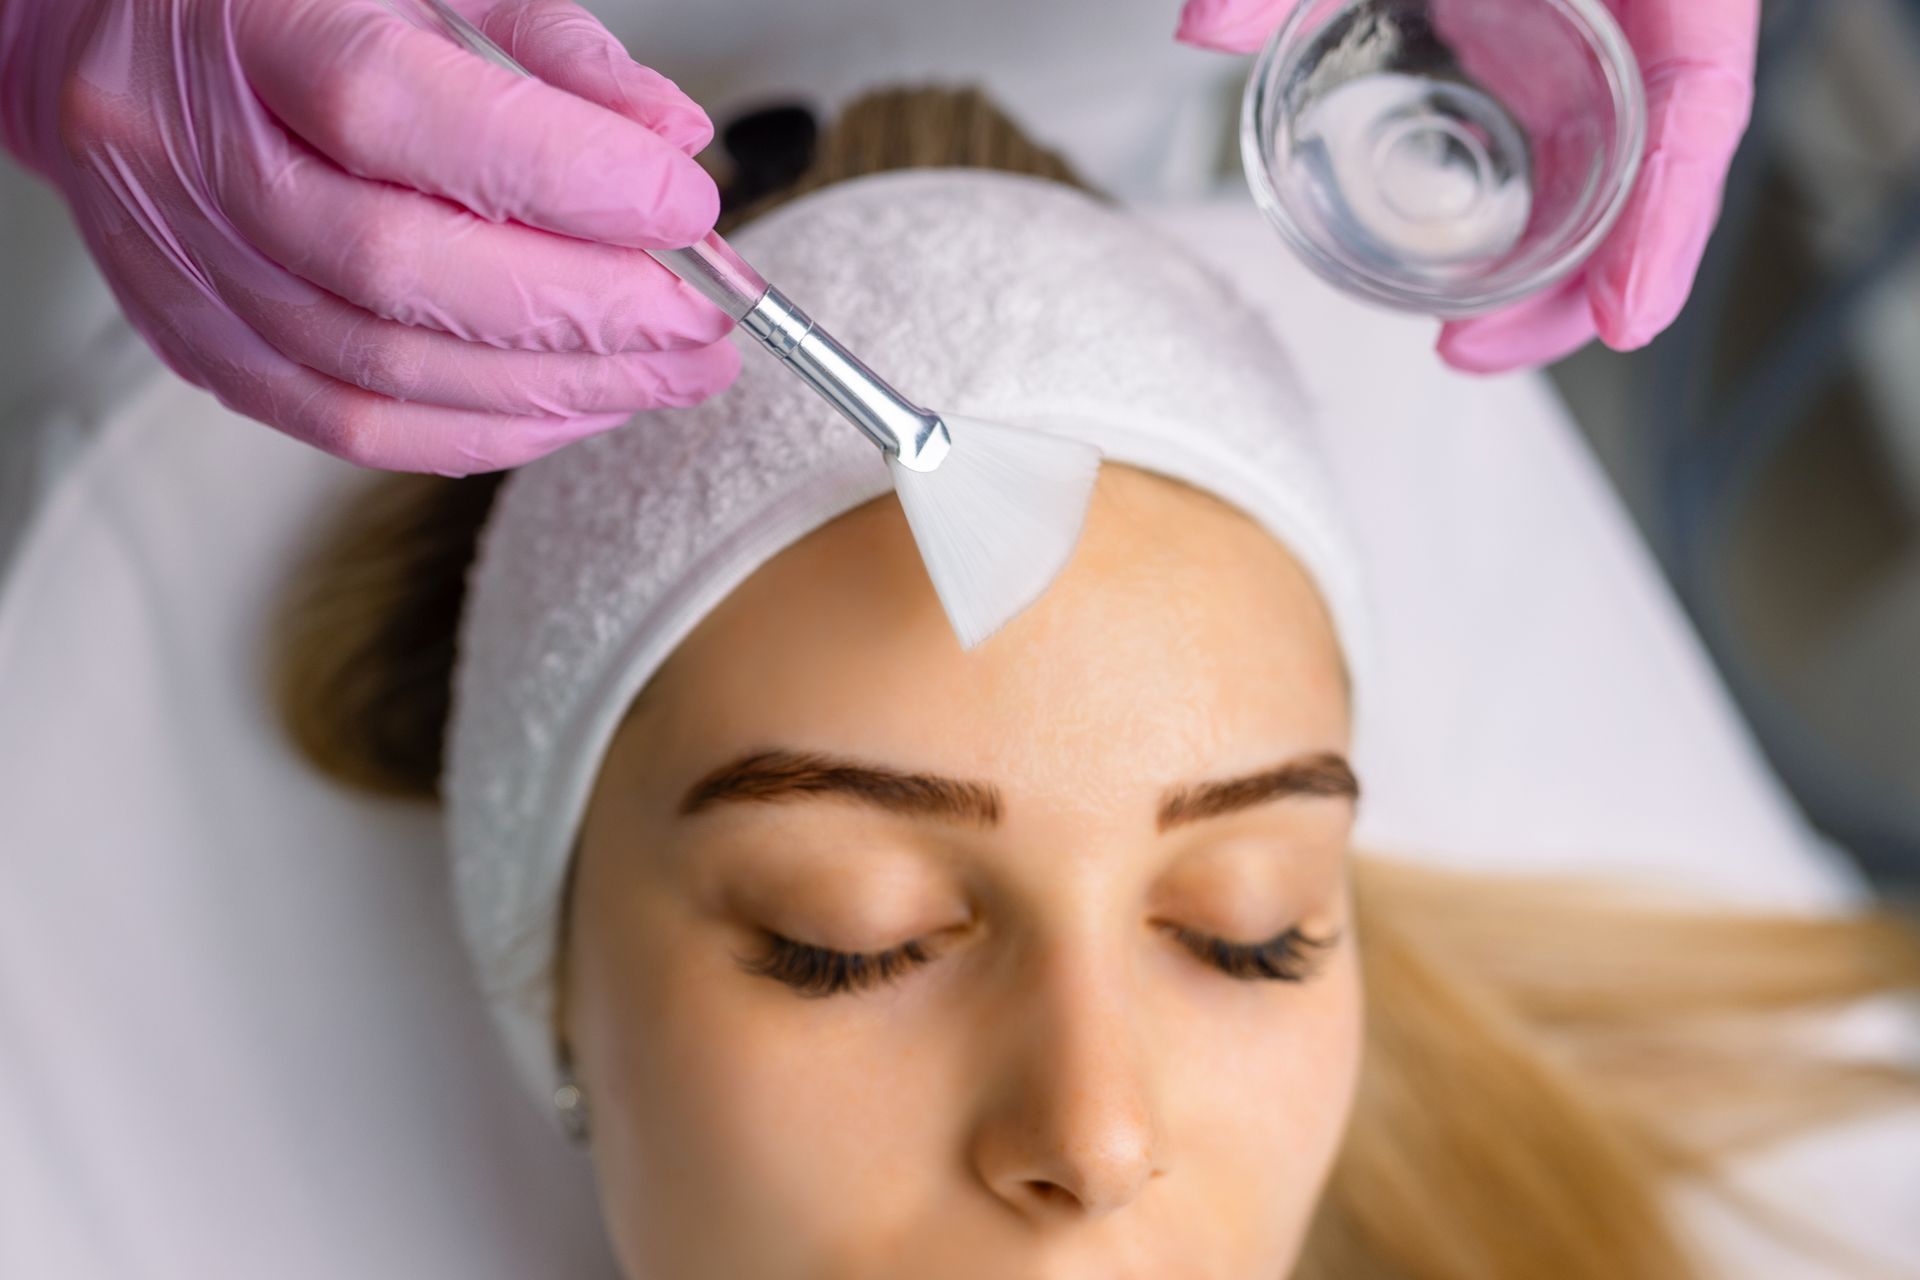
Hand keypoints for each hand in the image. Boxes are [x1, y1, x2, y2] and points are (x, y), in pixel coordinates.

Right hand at [0, 0, 739, 474]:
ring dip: (560, 388)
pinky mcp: (203, 346)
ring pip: (387, 369)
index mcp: (249, 26)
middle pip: (402, 268)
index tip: (688, 209)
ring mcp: (191, 266)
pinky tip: (574, 408)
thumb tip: (671, 140)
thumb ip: (549, 52)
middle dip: (589, 311)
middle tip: (707, 323)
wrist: (109, 40)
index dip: (562, 174)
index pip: (400, 112)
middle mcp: (198, 155)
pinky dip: (485, 431)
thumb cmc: (280, 0)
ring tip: (670, 375)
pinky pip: (355, 426)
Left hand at [1176, 0, 1759, 373]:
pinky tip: (1451, 258)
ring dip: (1540, 261)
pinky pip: (1550, 128)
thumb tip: (1202, 27)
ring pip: (1602, 160)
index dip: (1668, 220)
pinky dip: (1511, 201)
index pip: (1703, 98)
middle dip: (1577, 278)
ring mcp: (1589, 11)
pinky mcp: (1534, 19)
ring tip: (1453, 340)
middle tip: (1469, 355)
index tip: (1625, 318)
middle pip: (1651, 160)